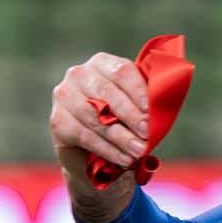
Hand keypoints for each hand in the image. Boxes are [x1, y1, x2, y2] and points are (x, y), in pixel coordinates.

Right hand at [49, 52, 150, 215]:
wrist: (94, 154)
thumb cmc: (122, 123)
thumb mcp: (137, 109)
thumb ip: (148, 103)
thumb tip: (163, 105)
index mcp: (103, 63)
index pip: (122, 71)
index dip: (138, 90)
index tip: (150, 111)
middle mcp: (79, 74)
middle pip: (106, 92)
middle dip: (130, 115)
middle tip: (147, 133)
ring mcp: (65, 96)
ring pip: (95, 116)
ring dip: (120, 136)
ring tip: (139, 151)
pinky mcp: (58, 121)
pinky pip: (84, 135)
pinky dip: (107, 149)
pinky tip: (123, 159)